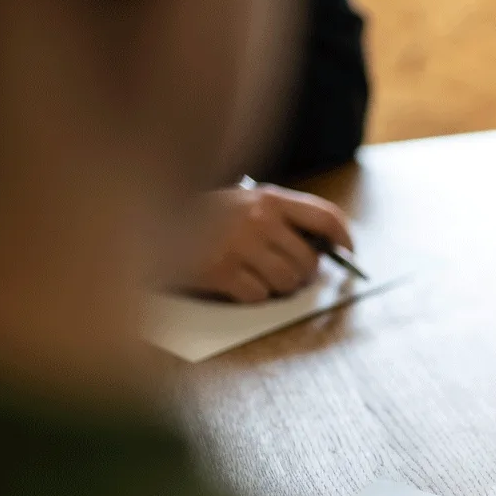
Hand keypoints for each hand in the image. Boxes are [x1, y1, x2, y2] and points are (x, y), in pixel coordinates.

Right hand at [175, 184, 352, 302]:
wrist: (146, 224)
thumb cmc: (201, 217)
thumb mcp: (242, 203)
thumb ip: (279, 218)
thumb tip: (320, 248)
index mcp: (268, 199)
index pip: (325, 217)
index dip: (343, 237)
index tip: (348, 253)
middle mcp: (259, 220)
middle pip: (308, 261)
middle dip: (303, 275)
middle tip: (289, 277)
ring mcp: (240, 245)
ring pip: (288, 282)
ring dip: (279, 287)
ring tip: (257, 277)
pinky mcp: (221, 271)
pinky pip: (258, 296)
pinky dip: (251, 295)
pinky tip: (233, 282)